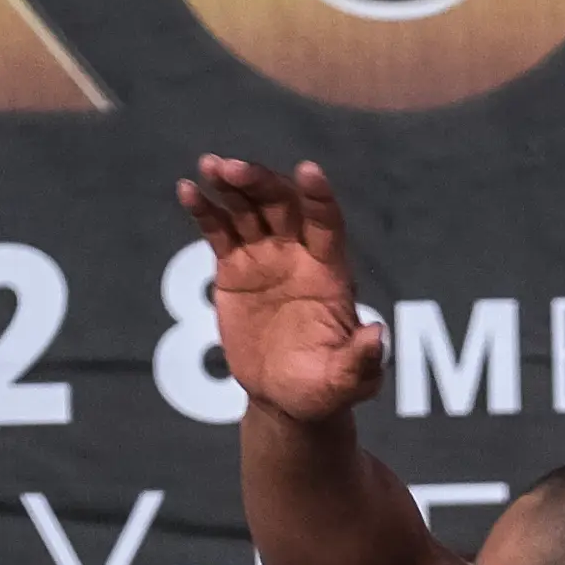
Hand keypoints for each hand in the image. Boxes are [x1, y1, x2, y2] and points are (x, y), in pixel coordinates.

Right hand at [179, 157, 386, 423]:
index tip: (308, 170)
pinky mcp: (234, 267)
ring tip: (210, 166)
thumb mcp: (344, 383)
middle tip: (233, 169)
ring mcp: (265, 256)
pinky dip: (204, 210)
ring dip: (231, 184)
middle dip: (260, 182)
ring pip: (249, 208)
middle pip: (282, 204)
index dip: (319, 197)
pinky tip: (188, 191)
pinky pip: (219, 231)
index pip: (327, 224)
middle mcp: (298, 254)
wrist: (283, 398)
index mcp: (330, 272)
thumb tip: (376, 334)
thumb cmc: (322, 390)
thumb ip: (360, 361)